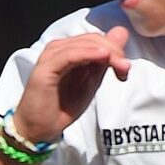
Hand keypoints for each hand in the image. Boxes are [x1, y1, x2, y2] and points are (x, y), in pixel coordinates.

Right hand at [11, 27, 131, 145]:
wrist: (39, 129)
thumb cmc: (61, 108)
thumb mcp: (91, 82)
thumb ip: (105, 61)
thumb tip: (121, 34)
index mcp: (69, 51)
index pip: (97, 39)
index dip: (116, 49)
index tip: (125, 69)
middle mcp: (59, 49)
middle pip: (93, 39)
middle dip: (114, 51)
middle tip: (125, 69)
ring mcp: (51, 56)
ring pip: (84, 44)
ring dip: (106, 52)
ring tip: (120, 66)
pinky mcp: (45, 67)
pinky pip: (69, 55)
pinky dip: (88, 53)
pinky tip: (103, 56)